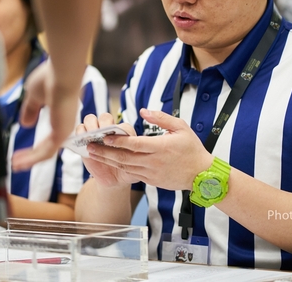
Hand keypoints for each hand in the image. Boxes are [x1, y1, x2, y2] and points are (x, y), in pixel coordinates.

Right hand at [12, 61, 80, 170]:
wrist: (61, 75)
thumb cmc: (51, 79)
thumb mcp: (34, 96)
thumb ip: (31, 110)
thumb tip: (25, 124)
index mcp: (60, 116)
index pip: (50, 137)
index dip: (36, 145)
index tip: (23, 152)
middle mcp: (64, 125)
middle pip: (47, 147)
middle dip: (31, 156)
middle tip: (18, 163)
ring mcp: (64, 130)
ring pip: (46, 152)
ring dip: (30, 160)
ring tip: (16, 165)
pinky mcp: (61, 134)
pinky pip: (46, 152)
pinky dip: (32, 158)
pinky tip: (20, 162)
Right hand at [78, 113, 138, 187]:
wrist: (114, 179)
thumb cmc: (128, 170)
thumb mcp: (135, 167)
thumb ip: (137, 160)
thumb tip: (139, 154)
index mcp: (125, 133)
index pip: (123, 126)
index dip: (120, 132)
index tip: (117, 139)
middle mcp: (110, 130)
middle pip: (105, 117)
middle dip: (103, 124)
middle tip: (102, 134)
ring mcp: (96, 133)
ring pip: (90, 119)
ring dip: (90, 126)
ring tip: (91, 137)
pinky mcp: (84, 139)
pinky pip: (79, 130)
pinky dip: (80, 134)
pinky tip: (83, 142)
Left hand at [86, 108, 213, 190]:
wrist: (202, 175)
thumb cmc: (192, 149)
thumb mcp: (181, 127)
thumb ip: (161, 118)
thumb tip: (143, 110)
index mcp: (160, 147)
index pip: (134, 144)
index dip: (117, 140)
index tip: (104, 136)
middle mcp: (153, 162)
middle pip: (124, 158)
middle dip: (105, 152)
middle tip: (89, 146)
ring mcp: (151, 173)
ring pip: (125, 168)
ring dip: (108, 161)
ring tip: (93, 154)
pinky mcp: (151, 181)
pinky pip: (132, 174)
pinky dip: (119, 168)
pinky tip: (109, 163)